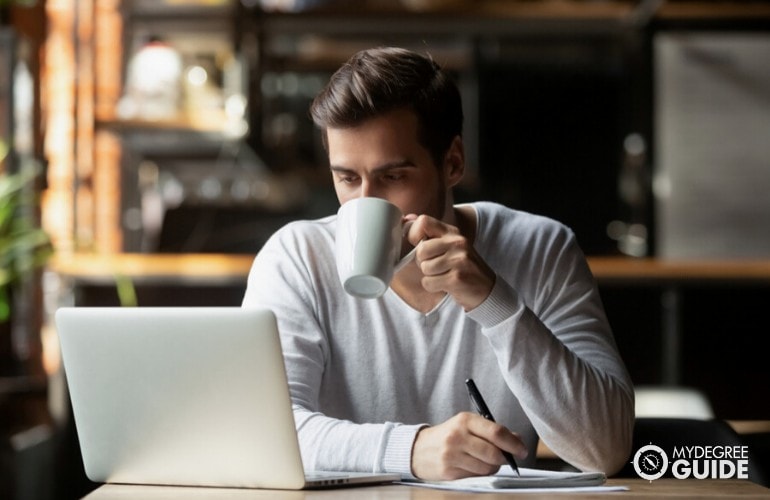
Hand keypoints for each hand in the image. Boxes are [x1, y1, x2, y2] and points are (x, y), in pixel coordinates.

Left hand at [405, 214, 495, 310]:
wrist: (487, 290)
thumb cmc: (463, 268)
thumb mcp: (451, 246)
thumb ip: (430, 234)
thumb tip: (406, 219)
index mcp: (453, 233)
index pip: (423, 221)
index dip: (413, 234)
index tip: (418, 244)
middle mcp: (457, 243)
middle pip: (421, 249)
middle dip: (423, 262)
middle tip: (437, 266)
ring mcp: (459, 260)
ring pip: (424, 268)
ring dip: (430, 276)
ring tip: (444, 275)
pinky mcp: (457, 278)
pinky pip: (428, 282)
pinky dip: (433, 287)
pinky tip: (446, 285)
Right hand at [411, 412, 527, 480]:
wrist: (418, 449)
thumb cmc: (449, 436)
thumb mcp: (467, 426)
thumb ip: (492, 431)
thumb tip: (518, 441)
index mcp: (465, 420)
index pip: (496, 432)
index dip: (514, 444)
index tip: (522, 450)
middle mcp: (458, 436)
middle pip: (494, 453)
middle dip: (506, 458)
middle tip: (508, 459)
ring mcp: (452, 455)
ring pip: (487, 467)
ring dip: (492, 467)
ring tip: (485, 461)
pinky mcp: (449, 471)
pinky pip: (476, 475)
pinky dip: (480, 472)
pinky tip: (473, 466)